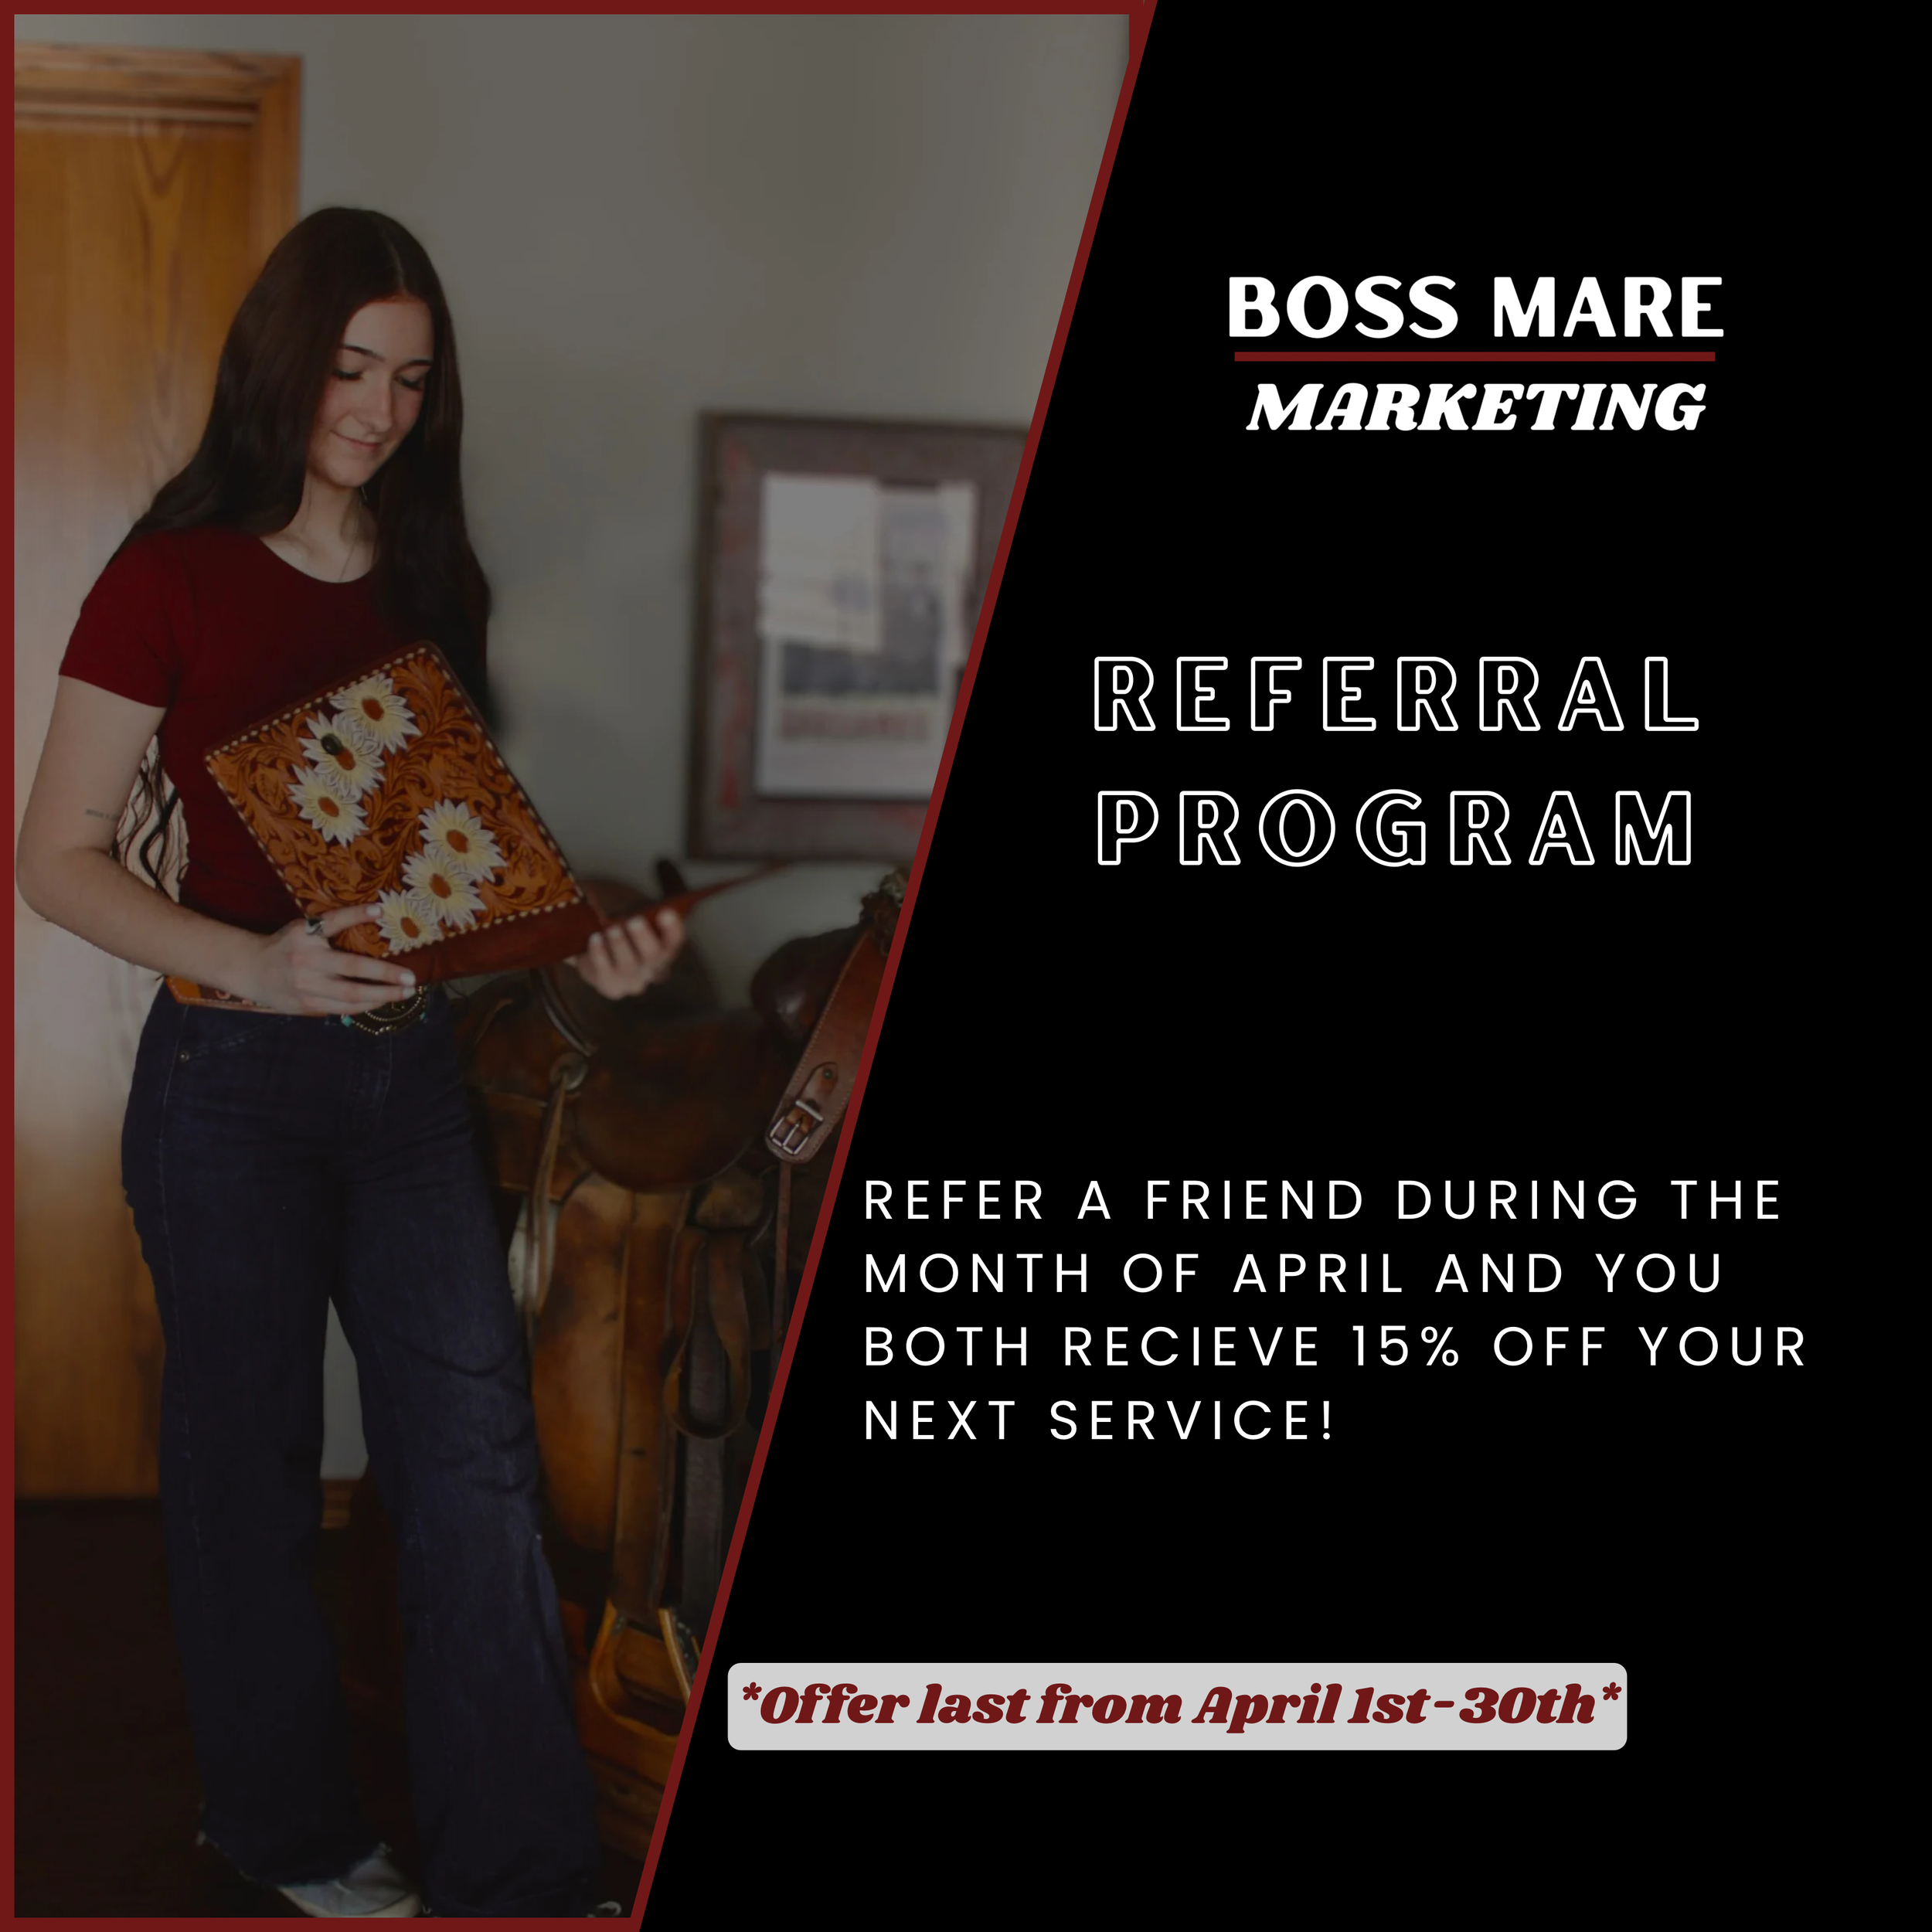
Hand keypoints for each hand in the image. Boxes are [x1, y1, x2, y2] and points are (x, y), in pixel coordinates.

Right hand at [238, 905, 417, 1014]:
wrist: (251, 970)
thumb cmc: (285, 945)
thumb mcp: (304, 928)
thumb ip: (335, 922)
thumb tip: (378, 909)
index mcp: (305, 939)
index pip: (333, 923)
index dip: (356, 915)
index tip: (380, 910)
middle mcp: (306, 964)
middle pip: (351, 972)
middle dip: (384, 976)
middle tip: (411, 978)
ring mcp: (307, 989)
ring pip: (350, 997)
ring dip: (381, 996)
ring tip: (405, 992)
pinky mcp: (308, 1006)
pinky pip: (342, 1009)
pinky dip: (365, 1006)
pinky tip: (382, 1001)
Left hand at [567, 907, 684, 999]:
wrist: (599, 960)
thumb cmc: (620, 934)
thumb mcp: (629, 922)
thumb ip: (628, 912)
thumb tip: (604, 899)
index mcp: (664, 950)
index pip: (674, 941)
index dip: (673, 928)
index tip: (666, 912)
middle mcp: (653, 969)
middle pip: (654, 955)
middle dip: (644, 937)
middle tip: (634, 921)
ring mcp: (633, 981)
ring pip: (629, 965)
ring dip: (620, 944)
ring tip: (612, 929)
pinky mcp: (612, 987)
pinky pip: (605, 971)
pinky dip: (600, 954)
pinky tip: (595, 938)